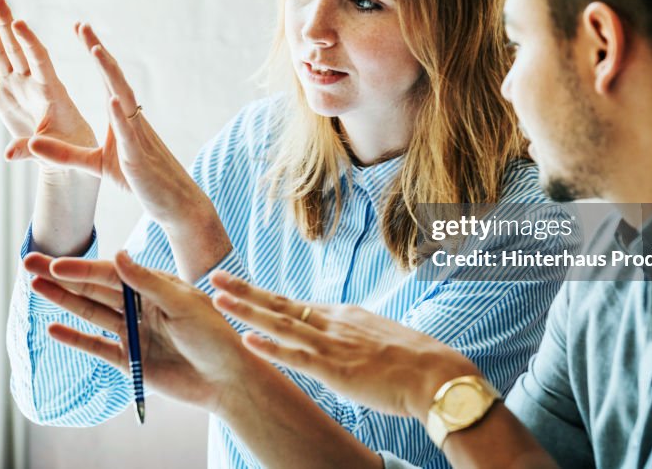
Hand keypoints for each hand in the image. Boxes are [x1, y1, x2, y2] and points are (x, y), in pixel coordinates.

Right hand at [0, 0, 96, 167]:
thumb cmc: (70, 147)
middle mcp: (31, 82)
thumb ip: (32, 149)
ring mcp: (15, 86)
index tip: (19, 23)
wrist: (66, 152)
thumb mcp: (57, 150)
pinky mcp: (2, 96)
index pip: (40, 60)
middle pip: (16, 47)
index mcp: (51, 90)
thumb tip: (7, 156)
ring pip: (0, 52)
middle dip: (5, 22)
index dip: (29, 42)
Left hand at [25, 23, 213, 230]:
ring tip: (95, 50)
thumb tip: (33, 143)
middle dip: (98, 51)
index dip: (95, 53)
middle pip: (114, 78)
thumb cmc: (139, 180)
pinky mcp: (138, 157)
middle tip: (82, 25)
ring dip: (110, 73)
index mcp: (122, 118)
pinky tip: (112, 98)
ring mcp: (137, 135)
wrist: (174, 202)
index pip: (107, 78)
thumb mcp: (95, 165)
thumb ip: (65, 154)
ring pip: (123, 97)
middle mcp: (131, 119)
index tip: (81, 29)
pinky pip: (129, 132)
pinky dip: (120, 114)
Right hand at [25, 250, 262, 412]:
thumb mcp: (183, 304)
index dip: (82, 269)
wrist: (227, 379)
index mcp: (154, 286)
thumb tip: (118, 255)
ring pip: (91, 313)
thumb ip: (148, 282)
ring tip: (35, 287)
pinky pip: (97, 347)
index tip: (56, 263)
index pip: (111, 273)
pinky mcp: (131, 360)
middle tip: (29, 262)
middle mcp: (140, 306)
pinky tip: (53, 328)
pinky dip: (75, 338)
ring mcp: (133, 332)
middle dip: (61, 276)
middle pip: (94, 288)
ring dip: (63, 300)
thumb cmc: (214, 334)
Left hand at [211, 271, 481, 420]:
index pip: (294, 304)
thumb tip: (341, 344)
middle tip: (214, 276)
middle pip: (279, 304)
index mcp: (342, 316)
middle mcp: (333, 323)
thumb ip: (353, 338)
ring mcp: (333, 345)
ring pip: (281, 324)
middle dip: (244, 291)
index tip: (238, 287)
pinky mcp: (336, 370)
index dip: (262, 296)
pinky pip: (297, 358)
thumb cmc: (414, 361)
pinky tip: (248, 340)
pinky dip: (270, 349)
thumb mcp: (377, 338)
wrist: (437, 374)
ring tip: (217, 300)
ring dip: (246, 311)